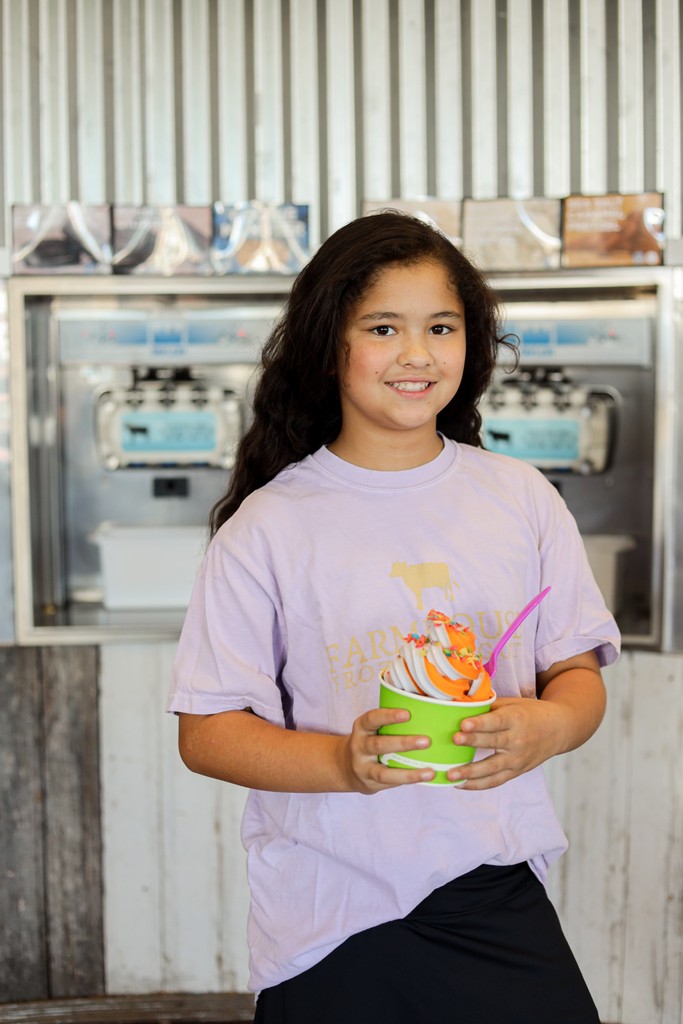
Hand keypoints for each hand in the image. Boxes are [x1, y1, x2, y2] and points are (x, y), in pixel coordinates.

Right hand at [338, 707, 435, 793]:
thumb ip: (389, 722)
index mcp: (361, 728)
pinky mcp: (370, 783)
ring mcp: (363, 767)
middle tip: (426, 741)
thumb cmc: (369, 740)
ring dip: (408, 773)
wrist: (345, 767)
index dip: (388, 716)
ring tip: (429, 772)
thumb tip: (425, 711)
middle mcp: (359, 747)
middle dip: (403, 743)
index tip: (407, 714)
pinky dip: (407, 780)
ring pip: (384, 772)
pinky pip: (390, 783)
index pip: (372, 719)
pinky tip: (424, 777)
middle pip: (379, 745)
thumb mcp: (371, 728)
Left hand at [446, 696, 568, 789]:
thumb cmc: (531, 713)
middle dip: (472, 742)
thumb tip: (460, 705)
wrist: (559, 729)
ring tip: (451, 774)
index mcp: (516, 719)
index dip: (480, 723)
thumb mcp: (513, 703)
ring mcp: (518, 759)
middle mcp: (518, 740)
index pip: (496, 722)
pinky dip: (478, 785)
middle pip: (493, 743)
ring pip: (493, 768)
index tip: (463, 724)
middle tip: (454, 740)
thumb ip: (489, 706)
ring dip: (470, 772)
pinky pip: (496, 781)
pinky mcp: (516, 771)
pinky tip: (460, 784)